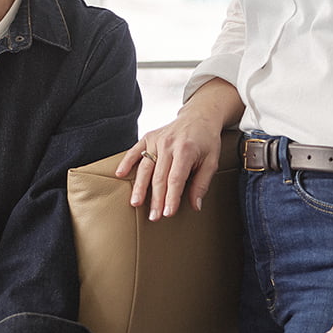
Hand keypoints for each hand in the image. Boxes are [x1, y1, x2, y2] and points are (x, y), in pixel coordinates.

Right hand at [115, 78, 241, 220]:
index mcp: (186, 150)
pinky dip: (126, 162)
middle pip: (159, 176)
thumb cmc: (206, 140)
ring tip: (136, 203)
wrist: (199, 116)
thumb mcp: (212, 161)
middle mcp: (169, 144)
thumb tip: (195, 206)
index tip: (168, 213)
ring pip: (145, 167)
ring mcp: (157, 140)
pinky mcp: (148, 137)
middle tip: (154, 217)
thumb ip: (202, 183)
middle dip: (156, 199)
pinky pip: (135, 151)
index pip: (176, 179)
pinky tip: (120, 174)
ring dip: (140, 187)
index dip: (171, 197)